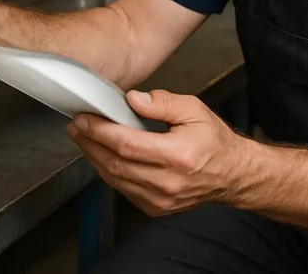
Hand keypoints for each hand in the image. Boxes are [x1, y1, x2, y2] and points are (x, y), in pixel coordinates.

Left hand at [66, 89, 250, 216]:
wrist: (231, 174)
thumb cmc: (213, 141)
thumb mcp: (193, 110)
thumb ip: (162, 102)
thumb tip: (133, 99)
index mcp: (177, 155)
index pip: (127, 144)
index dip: (100, 131)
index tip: (84, 118)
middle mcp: (167, 182)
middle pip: (116, 163)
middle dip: (90, 143)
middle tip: (76, 126)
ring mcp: (160, 199)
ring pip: (115, 178)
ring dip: (94, 157)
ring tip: (83, 138)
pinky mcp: (154, 208)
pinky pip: (122, 189)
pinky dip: (108, 171)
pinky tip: (101, 155)